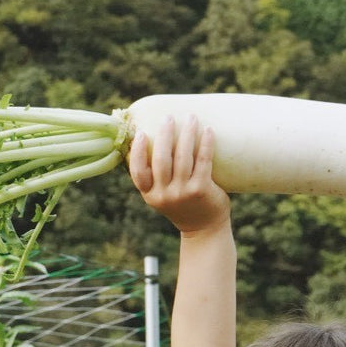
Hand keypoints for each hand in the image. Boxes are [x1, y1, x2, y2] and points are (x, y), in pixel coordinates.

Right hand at [128, 115, 229, 233]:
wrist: (205, 229)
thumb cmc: (183, 205)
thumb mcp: (163, 195)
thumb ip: (156, 176)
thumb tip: (153, 139)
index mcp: (150, 195)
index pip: (137, 172)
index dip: (137, 151)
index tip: (141, 132)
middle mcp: (164, 194)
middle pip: (161, 159)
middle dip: (165, 134)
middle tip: (169, 117)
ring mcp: (183, 192)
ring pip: (182, 157)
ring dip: (187, 133)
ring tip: (191, 117)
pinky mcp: (201, 189)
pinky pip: (202, 161)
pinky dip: (205, 143)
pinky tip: (208, 130)